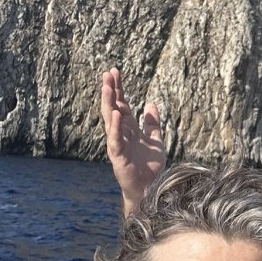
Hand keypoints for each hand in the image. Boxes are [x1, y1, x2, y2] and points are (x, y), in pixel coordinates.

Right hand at [101, 67, 165, 214]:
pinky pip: (115, 139)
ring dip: (108, 103)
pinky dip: (115, 126)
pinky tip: (115, 113)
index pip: (121, 104)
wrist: (149, 188)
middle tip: (108, 73)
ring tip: (106, 87)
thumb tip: (151, 104)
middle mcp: (121, 133)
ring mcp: (118, 144)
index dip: (118, 89)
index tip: (115, 72)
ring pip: (110, 120)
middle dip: (110, 90)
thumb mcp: (155, 140)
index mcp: (129, 129)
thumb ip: (152, 124)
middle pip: (113, 107)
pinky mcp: (118, 155)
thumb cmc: (149, 167)